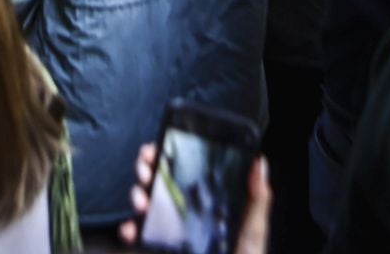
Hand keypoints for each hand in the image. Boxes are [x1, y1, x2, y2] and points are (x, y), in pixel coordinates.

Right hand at [119, 143, 271, 252]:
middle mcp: (186, 219)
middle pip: (160, 187)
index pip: (185, 177)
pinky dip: (130, 231)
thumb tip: (259, 163)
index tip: (159, 147)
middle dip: (147, 171)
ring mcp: (170, 237)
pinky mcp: (158, 250)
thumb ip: (257, 201)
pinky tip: (132, 230)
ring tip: (141, 198)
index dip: (169, 159)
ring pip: (146, 209)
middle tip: (145, 165)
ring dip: (137, 197)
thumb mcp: (253, 234)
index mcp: (208, 208)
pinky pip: (139, 237)